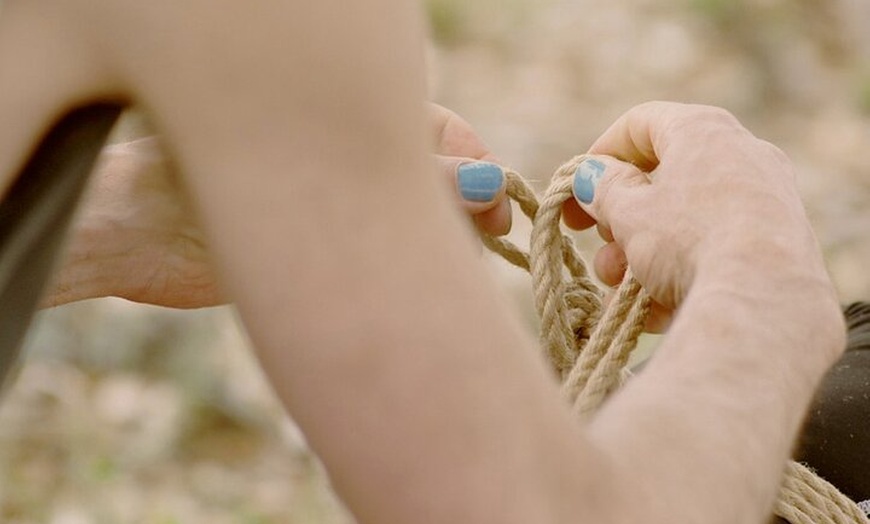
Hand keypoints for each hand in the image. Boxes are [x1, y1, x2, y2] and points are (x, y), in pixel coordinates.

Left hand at [44, 105, 509, 308]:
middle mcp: (345, 158)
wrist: (134, 236)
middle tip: (490, 230)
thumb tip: (480, 185)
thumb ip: (392, 180)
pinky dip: (413, 264)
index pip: (435, 129)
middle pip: (434, 171)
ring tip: (461, 257)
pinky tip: (426, 277)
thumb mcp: (302, 180)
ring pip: (414, 213)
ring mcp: (338, 204)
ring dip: (445, 234)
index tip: (496, 200)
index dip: (474, 161)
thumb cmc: (199, 185)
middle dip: (470, 198)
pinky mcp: (327, 251)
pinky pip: (387, 253)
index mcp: (339, 119)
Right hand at [562, 102, 838, 334]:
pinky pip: (715, 251)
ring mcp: (766, 201)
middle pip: (663, 180)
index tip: (576, 192)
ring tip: (620, 290)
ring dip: (641, 255)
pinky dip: (680, 275)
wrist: (762, 299)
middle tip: (601, 248)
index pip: (640, 124)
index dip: (599, 156)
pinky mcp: (779, 246)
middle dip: (620, 220)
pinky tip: (655, 311)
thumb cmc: (687, 240)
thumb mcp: (629, 212)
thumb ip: (603, 189)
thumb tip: (594, 177)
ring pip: (685, 223)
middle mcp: (742, 155)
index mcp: (703, 131)